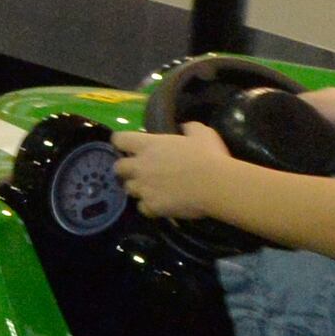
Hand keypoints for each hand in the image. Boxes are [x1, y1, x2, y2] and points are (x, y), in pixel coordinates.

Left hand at [112, 123, 235, 221]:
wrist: (216, 185)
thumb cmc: (208, 156)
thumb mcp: (201, 133)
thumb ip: (188, 128)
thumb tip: (184, 127)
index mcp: (148, 145)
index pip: (119, 139)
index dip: (122, 142)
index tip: (130, 146)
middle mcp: (140, 166)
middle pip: (118, 167)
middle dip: (126, 169)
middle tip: (140, 171)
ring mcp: (144, 187)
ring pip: (128, 189)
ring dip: (137, 188)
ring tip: (151, 189)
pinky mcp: (152, 206)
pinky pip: (142, 208)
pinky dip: (149, 207)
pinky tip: (160, 205)